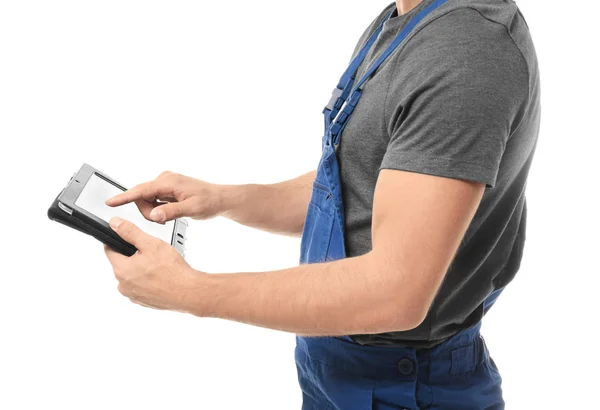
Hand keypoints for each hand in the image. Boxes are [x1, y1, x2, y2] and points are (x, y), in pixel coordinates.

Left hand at [104, 216, 206, 312]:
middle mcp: (123, 286)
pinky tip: (162, 277)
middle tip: (152, 253)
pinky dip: (149, 281)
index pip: (109, 250)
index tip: (130, 239)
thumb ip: (130, 232)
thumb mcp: (151, 244)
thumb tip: (115, 224)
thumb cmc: (172, 270)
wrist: (188, 292)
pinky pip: (142, 287)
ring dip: (142, 269)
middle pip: (122, 263)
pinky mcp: (143, 302)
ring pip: (133, 275)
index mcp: (121, 270)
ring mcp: (133, 296)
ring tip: (159, 266)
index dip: (119, 241)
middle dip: (135, 256)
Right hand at [105, 171, 222, 222]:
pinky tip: (169, 213)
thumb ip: (172, 211)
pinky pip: (153, 200)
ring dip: (153, 211)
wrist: (220, 199)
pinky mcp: (167, 189)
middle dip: (148, 211)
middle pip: (142, 197)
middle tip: (163, 220)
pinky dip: (158, 209)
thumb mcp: (192, 209)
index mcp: (168, 182)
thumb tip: (154, 214)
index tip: (110, 202)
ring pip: (147, 200)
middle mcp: (164, 179)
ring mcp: (165, 183)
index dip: (124, 197)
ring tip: (169, 216)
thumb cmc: (209, 202)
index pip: (141, 190)